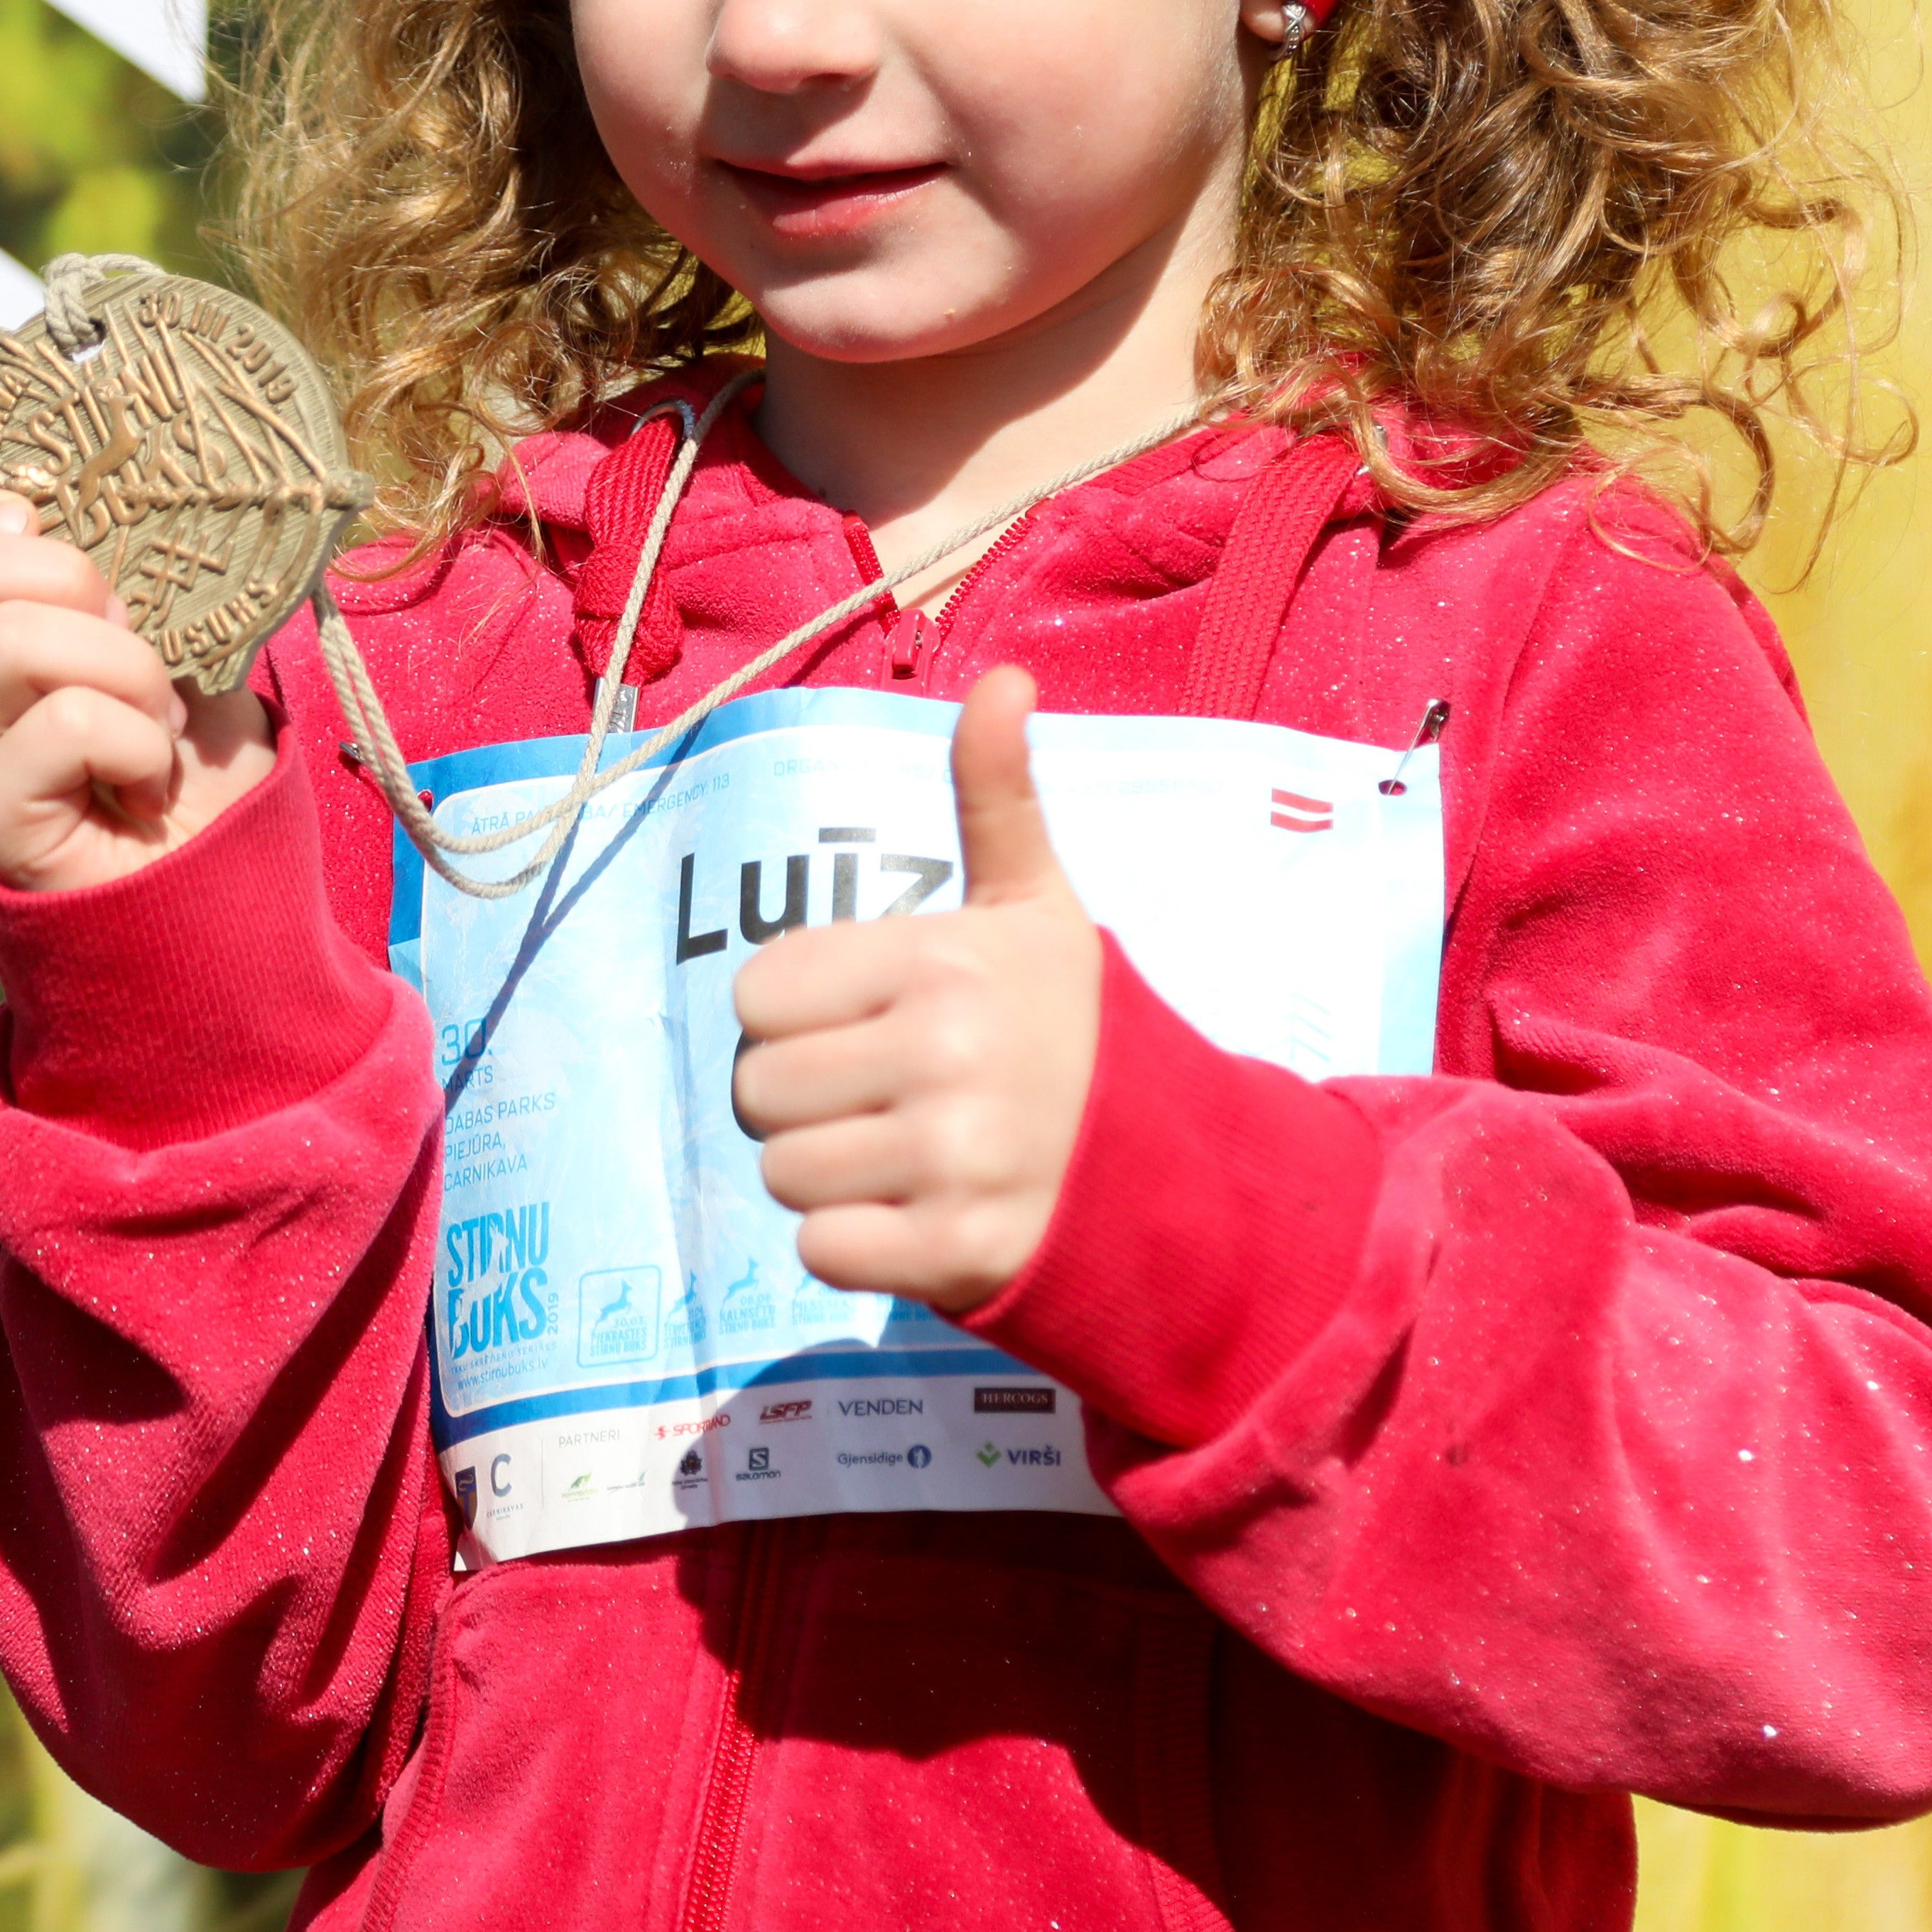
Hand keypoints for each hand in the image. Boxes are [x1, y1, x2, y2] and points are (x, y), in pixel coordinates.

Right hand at [0, 487, 276, 892]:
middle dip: (67, 577)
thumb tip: (129, 514)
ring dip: (128, 671)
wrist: (222, 877)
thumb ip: (138, 576)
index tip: (46, 534)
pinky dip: (139, 743)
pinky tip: (151, 784)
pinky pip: (66, 724)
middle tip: (132, 640)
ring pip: (14, 639)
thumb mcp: (181, 638)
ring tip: (161, 725)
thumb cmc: (200, 747)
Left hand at [730, 667, 1101, 1312]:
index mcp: (944, 960)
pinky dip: (853, 1246)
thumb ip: (997, 795)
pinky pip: (821, 1252)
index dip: (798, 1016)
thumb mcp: (1035, 903)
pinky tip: (917, 1215)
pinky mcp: (956, 1254)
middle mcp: (946, 1053)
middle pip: (759, 1089)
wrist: (1173, 1169)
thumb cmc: (1075, 1026)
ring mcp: (953, 1159)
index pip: (759, 995)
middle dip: (806, 1100)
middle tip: (882, 1099)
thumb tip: (1004, 677)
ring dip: (827, 1176)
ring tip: (903, 1156)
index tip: (866, 1024)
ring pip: (783, 1174)